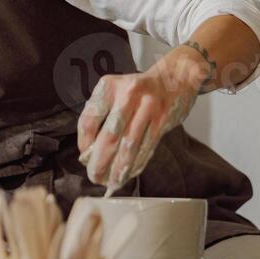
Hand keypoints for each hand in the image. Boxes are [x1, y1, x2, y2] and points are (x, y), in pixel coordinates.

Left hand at [76, 48, 211, 190]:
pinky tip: (129, 173)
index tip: (83, 158)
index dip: (83, 144)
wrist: (176, 77)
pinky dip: (137, 164)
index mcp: (109, 87)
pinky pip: (146, 148)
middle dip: (100, 163)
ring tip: (111, 182)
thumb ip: (101, 117)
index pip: (88, 121)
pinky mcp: (163, 120)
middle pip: (109, 137)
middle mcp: (128, 95)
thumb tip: (88, 153)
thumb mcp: (115, 92)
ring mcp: (148, 107)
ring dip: (119, 169)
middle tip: (94, 177)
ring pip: (129, 147)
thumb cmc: (138, 89)